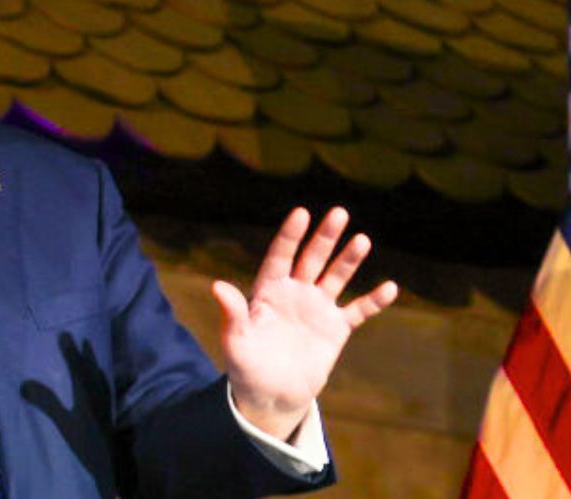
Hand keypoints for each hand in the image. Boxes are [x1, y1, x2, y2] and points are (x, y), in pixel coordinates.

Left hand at [211, 207, 396, 440]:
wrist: (270, 395)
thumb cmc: (245, 366)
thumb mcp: (235, 340)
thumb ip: (232, 313)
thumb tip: (217, 286)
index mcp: (268, 291)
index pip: (280, 256)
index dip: (290, 236)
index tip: (301, 213)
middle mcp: (294, 293)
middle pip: (312, 259)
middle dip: (325, 237)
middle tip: (339, 212)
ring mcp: (316, 309)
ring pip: (335, 277)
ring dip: (348, 260)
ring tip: (362, 240)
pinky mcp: (335, 329)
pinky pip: (358, 311)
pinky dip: (373, 301)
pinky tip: (390, 287)